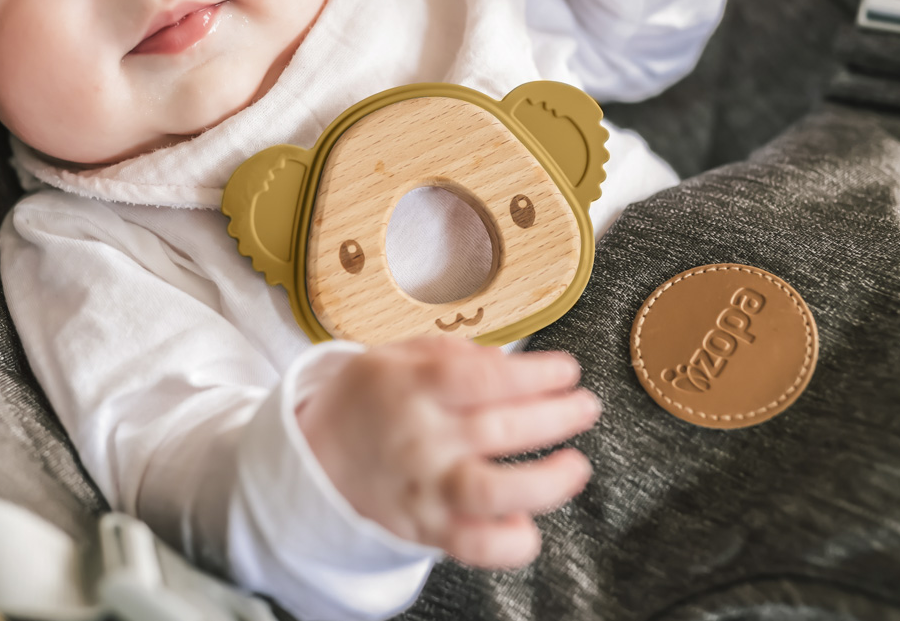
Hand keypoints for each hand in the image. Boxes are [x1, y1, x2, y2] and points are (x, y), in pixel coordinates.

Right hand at [295, 336, 599, 567]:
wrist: (314, 459)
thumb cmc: (367, 401)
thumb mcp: (395, 355)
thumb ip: (452, 353)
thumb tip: (507, 363)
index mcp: (413, 386)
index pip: (485, 378)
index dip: (536, 374)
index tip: (566, 369)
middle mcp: (422, 438)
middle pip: (500, 429)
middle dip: (557, 416)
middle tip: (585, 406)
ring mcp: (425, 487)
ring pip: (493, 491)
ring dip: (547, 480)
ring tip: (576, 465)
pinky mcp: (428, 528)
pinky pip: (474, 545)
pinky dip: (509, 541)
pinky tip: (529, 523)